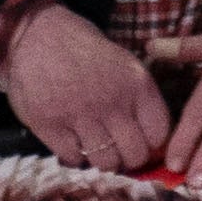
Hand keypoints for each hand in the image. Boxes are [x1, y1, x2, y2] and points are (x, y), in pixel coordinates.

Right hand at [0, 0, 168, 172]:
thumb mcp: (127, 67)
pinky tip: (74, 145)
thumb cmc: (88, 56)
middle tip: (121, 153)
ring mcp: (80, 115)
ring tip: (98, 150)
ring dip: (103, 161)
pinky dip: (75, 158)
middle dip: (130, 159)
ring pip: (105, 162)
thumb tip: (155, 141)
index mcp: (137, 85)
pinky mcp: (49, 125)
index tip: (145, 146)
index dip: (154, 145)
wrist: (41, 38)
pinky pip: (73, 158)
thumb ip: (140, 100)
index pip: (160, 133)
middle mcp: (112, 102)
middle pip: (134, 154)